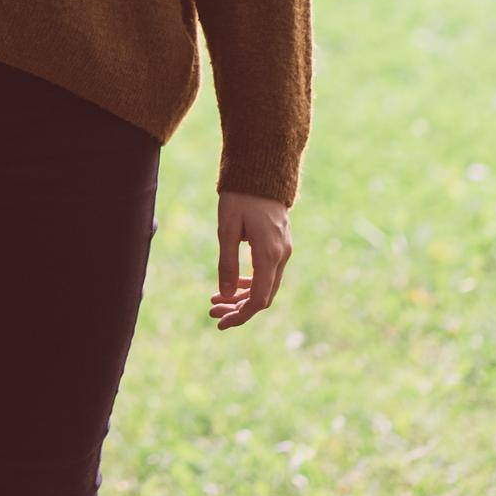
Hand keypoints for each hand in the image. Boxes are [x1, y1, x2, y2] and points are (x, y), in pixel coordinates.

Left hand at [210, 190, 292, 329]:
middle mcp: (281, 257)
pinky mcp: (280, 245)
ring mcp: (283, 251)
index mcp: (268, 255)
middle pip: (262, 297)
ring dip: (241, 296)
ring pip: (265, 286)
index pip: (258, 300)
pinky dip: (249, 282)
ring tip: (215, 299)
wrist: (261, 172)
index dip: (240, 315)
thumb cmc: (240, 196)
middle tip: (211, 311)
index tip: (219, 322)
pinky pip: (267, 273)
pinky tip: (231, 283)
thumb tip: (224, 295)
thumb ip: (227, 262)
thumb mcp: (226, 227)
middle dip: (238, 308)